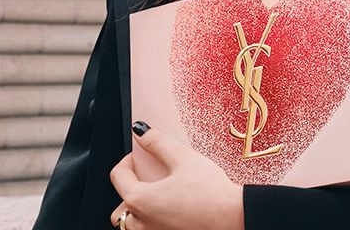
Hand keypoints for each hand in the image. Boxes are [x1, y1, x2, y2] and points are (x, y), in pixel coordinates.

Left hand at [110, 121, 243, 229]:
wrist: (231, 218)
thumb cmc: (209, 192)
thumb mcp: (183, 157)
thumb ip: (157, 142)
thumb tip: (140, 130)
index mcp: (140, 200)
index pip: (118, 176)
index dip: (128, 159)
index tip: (141, 154)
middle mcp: (141, 223)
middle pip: (120, 207)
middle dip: (129, 189)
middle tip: (147, 176)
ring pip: (132, 224)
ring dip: (138, 209)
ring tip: (158, 193)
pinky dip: (151, 220)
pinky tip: (171, 207)